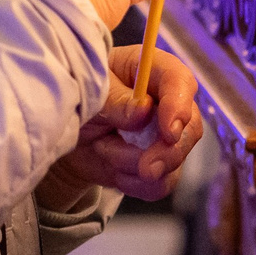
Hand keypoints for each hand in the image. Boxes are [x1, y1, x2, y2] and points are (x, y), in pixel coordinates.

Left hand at [38, 45, 205, 207]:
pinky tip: (116, 173)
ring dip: (136, 165)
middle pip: (190, 127)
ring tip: (103, 149)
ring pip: (176, 159)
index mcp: (149, 70)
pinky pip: (163, 183)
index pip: (179, 80)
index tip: (169, 132)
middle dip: (166, 152)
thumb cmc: (79, 98)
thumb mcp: (89, 92)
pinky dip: (137, 184)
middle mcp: (165, 101)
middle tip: (144, 168)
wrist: (65, 135)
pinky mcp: (160, 163)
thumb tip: (144, 111)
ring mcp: (165, 134)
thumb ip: (115, 100)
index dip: (179, 105)